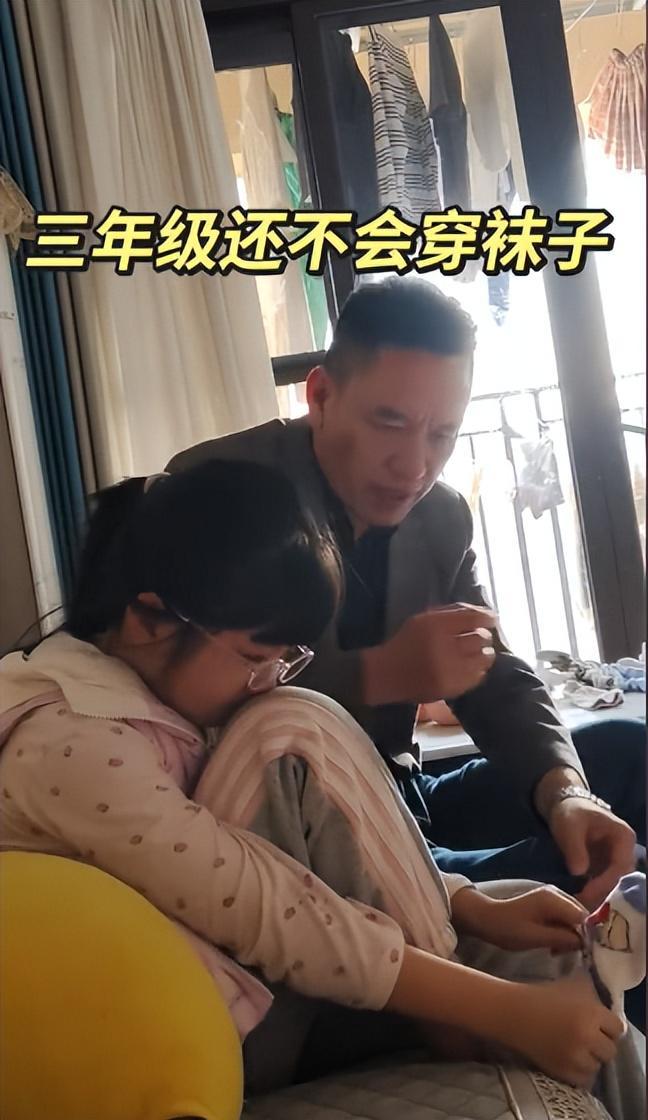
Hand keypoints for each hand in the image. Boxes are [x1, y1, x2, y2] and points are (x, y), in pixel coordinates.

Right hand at [363, 603, 496, 705]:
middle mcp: (444, 647)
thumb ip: (452, 613)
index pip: (473, 618)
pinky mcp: (452, 688)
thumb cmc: (407, 642)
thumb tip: (485, 614)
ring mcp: (449, 670)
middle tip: (479, 638)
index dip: (487, 618)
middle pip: (481, 638)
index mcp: (435, 626)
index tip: (491, 620)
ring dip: (484, 653)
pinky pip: (478, 676)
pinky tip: (469, 667)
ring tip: (476, 653)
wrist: (387, 674)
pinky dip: (478, 669)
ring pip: (484, 658)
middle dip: (484, 636)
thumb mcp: (423, 619)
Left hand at [452, 885, 586, 951]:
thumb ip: (562, 939)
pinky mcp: (549, 903)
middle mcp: (557, 893)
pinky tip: (554, 945)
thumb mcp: (535, 938)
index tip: (584, 953)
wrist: (486, 918)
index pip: (584, 916)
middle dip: (579, 936)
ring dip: (570, 936)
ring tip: (558, 951)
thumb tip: (587, 943)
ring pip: (575, 918)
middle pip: (581, 916)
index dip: (588, 935)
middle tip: (566, 953)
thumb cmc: (508, 929)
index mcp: (554, 899)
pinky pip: (566, 918)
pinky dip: (564, 932)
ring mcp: (553, 897)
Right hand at [509, 975, 623, 1087]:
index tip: (600, 1024)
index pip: (618, 1029)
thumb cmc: (543, 995)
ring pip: (597, 1066)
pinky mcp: (562, 1071)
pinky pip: (583, 1078)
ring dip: (591, 1058)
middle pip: (610, 1050)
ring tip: (579, 1049)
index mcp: (591, 1013)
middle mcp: (587, 1037)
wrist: (514, 1013)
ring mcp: (575, 1057)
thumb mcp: (571, 985)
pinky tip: (572, 1059)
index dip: (609, 1026)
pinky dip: (580, 1071)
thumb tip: (607, 1001)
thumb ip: (593, 992)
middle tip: (590, 1037)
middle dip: (601, 1043)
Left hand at [549, 799, 636, 909]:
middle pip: (620, 879)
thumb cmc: (571, 812)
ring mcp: (616, 860)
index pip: (621, 865)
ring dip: (598, 897)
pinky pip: (603, 884)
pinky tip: (579, 902)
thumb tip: (579, 872)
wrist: (566, 806)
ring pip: (613, 884)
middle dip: (603, 894)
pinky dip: (593, 893)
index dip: (606, 881)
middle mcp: (625, 851)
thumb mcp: (569, 825)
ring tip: (580, 908)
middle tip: (583, 907)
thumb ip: (575, 847)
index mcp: (623, 837)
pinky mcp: (605, 867)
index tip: (587, 892)